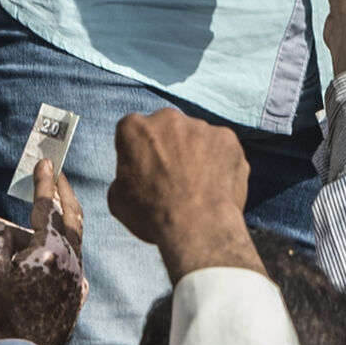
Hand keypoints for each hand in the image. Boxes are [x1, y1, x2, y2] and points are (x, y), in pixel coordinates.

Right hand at [0, 160, 86, 344]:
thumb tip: (10, 232)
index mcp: (50, 250)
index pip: (48, 206)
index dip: (44, 182)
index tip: (45, 163)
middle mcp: (72, 261)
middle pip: (73, 217)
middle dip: (65, 193)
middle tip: (59, 175)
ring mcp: (79, 280)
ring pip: (73, 242)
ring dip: (61, 225)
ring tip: (46, 216)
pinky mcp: (78, 296)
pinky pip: (72, 264)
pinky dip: (63, 250)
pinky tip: (51, 251)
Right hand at [109, 109, 261, 279]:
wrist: (197, 226)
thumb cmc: (152, 215)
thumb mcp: (118, 200)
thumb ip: (125, 176)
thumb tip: (134, 176)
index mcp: (133, 128)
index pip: (134, 132)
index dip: (140, 152)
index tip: (146, 170)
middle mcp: (167, 118)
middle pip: (167, 128)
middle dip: (170, 146)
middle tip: (175, 176)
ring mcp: (200, 126)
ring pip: (197, 136)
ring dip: (196, 153)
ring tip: (198, 184)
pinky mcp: (227, 138)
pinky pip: (222, 147)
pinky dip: (221, 161)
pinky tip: (216, 184)